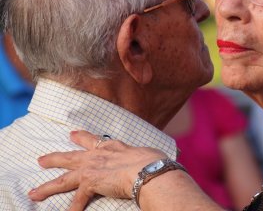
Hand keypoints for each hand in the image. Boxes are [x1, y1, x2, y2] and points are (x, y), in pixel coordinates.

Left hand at [28, 130, 165, 209]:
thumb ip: (142, 156)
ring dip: (47, 186)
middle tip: (41, 159)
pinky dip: (72, 210)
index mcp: (113, 147)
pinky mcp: (90, 183)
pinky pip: (77, 201)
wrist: (148, 169)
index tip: (72, 134)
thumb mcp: (146, 154)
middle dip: (55, 158)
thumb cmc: (153, 161)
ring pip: (64, 178)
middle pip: (71, 156)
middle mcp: (98, 155)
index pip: (93, 140)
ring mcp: (92, 168)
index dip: (81, 137)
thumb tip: (154, 160)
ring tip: (34, 192)